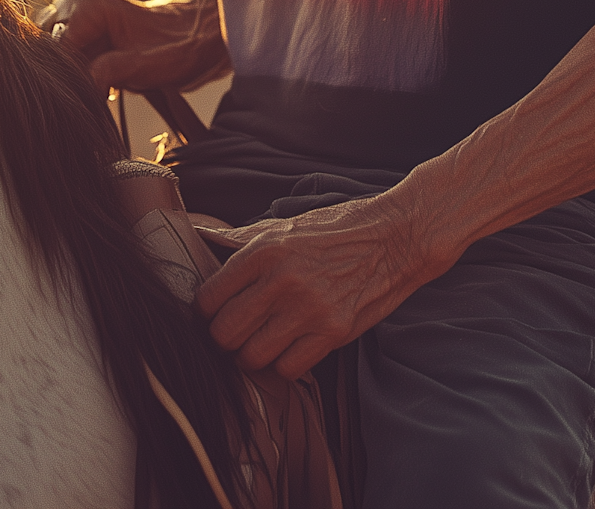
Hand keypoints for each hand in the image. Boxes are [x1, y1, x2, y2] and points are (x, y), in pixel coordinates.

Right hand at [39, 0, 230, 93]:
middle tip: (86, 98)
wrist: (195, 34)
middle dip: (61, 78)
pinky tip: (97, 90)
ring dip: (69, 79)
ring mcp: (76, 20)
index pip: (54, 49)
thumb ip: (110, 71)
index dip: (64, 79)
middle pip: (45, 51)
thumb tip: (84, 86)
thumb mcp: (144, 64)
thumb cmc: (176, 44)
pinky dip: (76, 77)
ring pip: (52, 56)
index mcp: (87, 6)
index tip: (75, 102)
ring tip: (95, 94)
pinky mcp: (82, 35)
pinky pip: (64, 59)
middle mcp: (75, 7)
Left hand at [194, 189, 438, 378]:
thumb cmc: (336, 230)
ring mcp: (309, 309)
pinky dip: (284, 364)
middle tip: (235, 332)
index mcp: (264, 250)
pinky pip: (289, 368)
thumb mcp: (286, 225)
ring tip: (261, 342)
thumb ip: (242, 238)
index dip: (205, 311)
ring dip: (252, 355)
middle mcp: (282, 280)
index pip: (209, 298)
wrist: (394, 237)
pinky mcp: (334, 332)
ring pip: (253, 357)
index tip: (214, 312)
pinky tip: (290, 347)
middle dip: (224, 338)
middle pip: (225, 334)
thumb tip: (200, 234)